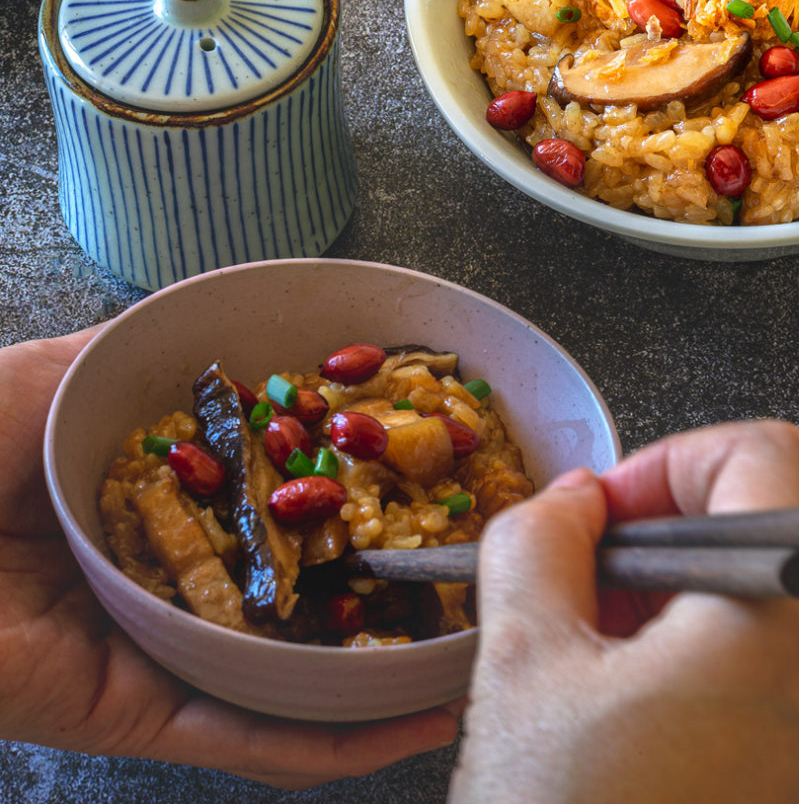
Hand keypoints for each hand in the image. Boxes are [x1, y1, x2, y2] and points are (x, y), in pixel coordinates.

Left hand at [0, 329, 456, 788]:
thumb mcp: (53, 374)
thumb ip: (132, 359)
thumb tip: (222, 329)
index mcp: (141, 501)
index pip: (266, 502)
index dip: (345, 491)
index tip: (421, 469)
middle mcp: (158, 579)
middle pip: (288, 595)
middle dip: (380, 593)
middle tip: (475, 575)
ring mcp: (150, 653)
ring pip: (284, 678)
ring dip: (377, 680)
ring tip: (471, 656)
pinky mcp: (132, 716)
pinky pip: (243, 737)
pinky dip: (328, 738)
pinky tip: (405, 717)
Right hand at [450, 420, 798, 803]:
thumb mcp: (522, 661)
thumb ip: (540, 541)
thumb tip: (571, 502)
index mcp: (787, 626)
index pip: (765, 458)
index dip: (669, 463)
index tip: (602, 518)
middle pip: (764, 541)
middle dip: (657, 554)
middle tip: (576, 603)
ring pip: (768, 618)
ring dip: (674, 620)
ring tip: (592, 682)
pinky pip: (782, 693)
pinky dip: (708, 681)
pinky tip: (631, 734)